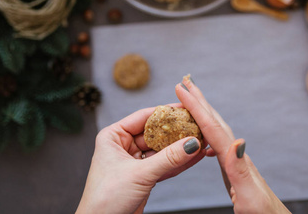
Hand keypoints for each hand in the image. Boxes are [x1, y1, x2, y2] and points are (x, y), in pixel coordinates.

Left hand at [76, 105, 205, 213]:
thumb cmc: (106, 199)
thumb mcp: (139, 174)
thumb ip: (168, 158)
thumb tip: (191, 143)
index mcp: (113, 136)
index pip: (144, 117)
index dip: (166, 112)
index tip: (185, 108)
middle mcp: (123, 146)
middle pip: (156, 133)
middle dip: (177, 131)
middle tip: (197, 125)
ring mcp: (134, 162)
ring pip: (162, 150)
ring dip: (180, 148)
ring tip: (201, 140)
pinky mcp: (143, 177)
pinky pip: (164, 165)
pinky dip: (178, 162)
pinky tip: (195, 156)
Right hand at [176, 77, 289, 213]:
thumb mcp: (249, 195)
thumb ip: (240, 169)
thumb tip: (237, 140)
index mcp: (234, 159)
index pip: (211, 127)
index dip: (196, 107)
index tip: (181, 89)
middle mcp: (235, 154)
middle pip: (214, 121)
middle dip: (199, 100)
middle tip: (185, 82)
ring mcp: (234, 160)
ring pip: (215, 130)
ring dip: (202, 113)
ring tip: (191, 103)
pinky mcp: (233, 169)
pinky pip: (215, 144)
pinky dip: (206, 134)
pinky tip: (202, 139)